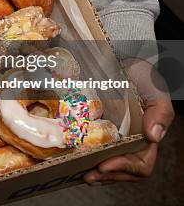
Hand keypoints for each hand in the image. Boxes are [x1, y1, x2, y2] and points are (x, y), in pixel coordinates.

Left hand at [84, 58, 174, 184]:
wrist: (119, 59)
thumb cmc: (140, 75)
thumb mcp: (154, 88)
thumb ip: (160, 111)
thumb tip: (154, 136)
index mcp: (145, 137)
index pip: (141, 163)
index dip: (125, 167)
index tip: (105, 165)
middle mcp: (129, 142)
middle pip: (123, 170)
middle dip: (107, 176)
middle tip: (88, 175)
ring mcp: (112, 139)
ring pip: (108, 166)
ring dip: (96, 173)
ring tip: (81, 173)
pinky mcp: (95, 132)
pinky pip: (93, 152)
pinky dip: (85, 160)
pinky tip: (74, 162)